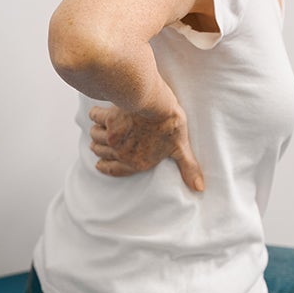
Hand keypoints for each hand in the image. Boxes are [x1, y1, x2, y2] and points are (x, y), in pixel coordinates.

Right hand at [89, 104, 203, 191]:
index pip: (112, 169)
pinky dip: (97, 114)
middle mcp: (121, 152)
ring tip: (105, 125)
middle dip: (101, 145)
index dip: (104, 166)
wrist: (158, 104)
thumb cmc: (171, 125)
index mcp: (137, 162)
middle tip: (107, 139)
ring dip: (98, 130)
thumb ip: (187, 168)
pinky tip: (101, 111)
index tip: (99, 163)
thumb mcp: (181, 148)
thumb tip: (199, 188)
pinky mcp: (107, 119)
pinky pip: (94, 117)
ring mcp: (112, 136)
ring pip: (95, 134)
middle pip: (100, 150)